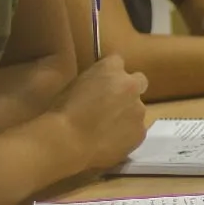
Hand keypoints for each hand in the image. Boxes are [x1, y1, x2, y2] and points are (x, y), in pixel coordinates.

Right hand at [52, 55, 147, 169]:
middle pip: (138, 81)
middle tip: (112, 103)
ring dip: (127, 114)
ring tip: (107, 128)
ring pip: (137, 108)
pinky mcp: (141, 132)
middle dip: (129, 89)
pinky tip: (110, 141)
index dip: (110, 73)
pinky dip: (127, 134)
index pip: (117, 61)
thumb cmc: (62, 111)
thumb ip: (94, 79)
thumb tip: (99, 86)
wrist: (68, 142)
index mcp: (111, 68)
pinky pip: (137, 130)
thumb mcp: (75, 83)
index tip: (102, 83)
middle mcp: (130, 84)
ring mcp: (138, 109)